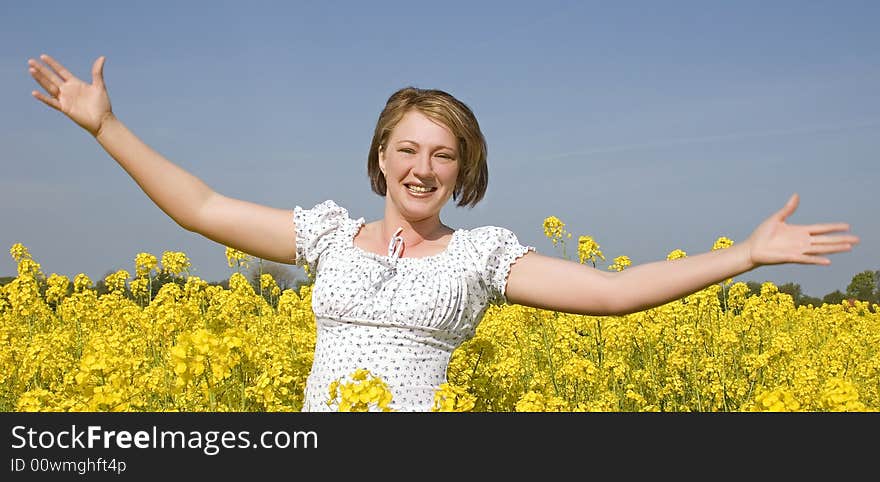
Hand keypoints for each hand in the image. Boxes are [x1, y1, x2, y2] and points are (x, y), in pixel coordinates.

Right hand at [28, 54, 111, 136]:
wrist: (103, 121)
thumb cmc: (102, 104)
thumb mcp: (99, 86)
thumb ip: (97, 72)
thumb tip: (102, 57)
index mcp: (75, 83)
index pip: (60, 71)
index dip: (52, 64)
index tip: (43, 56)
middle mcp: (68, 90)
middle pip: (51, 77)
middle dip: (41, 69)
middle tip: (30, 61)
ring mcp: (65, 99)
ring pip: (49, 87)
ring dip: (40, 79)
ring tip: (31, 71)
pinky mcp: (65, 108)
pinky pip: (52, 102)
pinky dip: (43, 98)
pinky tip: (35, 92)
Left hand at [744, 193, 859, 266]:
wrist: (751, 248)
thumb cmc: (762, 234)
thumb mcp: (776, 218)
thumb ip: (788, 209)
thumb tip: (796, 195)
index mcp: (800, 231)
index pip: (821, 229)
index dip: (834, 227)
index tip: (847, 226)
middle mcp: (802, 241)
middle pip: (826, 240)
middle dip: (841, 239)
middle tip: (857, 239)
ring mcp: (798, 250)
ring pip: (820, 249)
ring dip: (834, 249)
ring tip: (849, 247)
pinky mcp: (790, 257)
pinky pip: (806, 259)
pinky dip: (816, 260)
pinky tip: (827, 261)